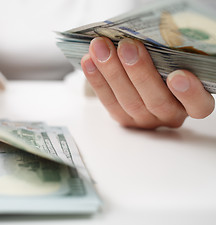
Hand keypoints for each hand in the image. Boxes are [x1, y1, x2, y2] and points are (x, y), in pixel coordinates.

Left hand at [81, 37, 214, 128]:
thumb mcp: (173, 65)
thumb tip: (141, 41)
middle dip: (139, 72)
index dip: (189, 93)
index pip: (199, 106)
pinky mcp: (123, 119)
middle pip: (156, 101)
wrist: (143, 81)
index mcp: (192, 104)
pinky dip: (97, 79)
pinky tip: (88, 61)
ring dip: (112, 72)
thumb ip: (167, 60)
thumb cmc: (164, 68)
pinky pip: (108, 101)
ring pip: (128, 101)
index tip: (177, 75)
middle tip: (126, 46)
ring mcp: (145, 120)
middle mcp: (170, 115)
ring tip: (101, 48)